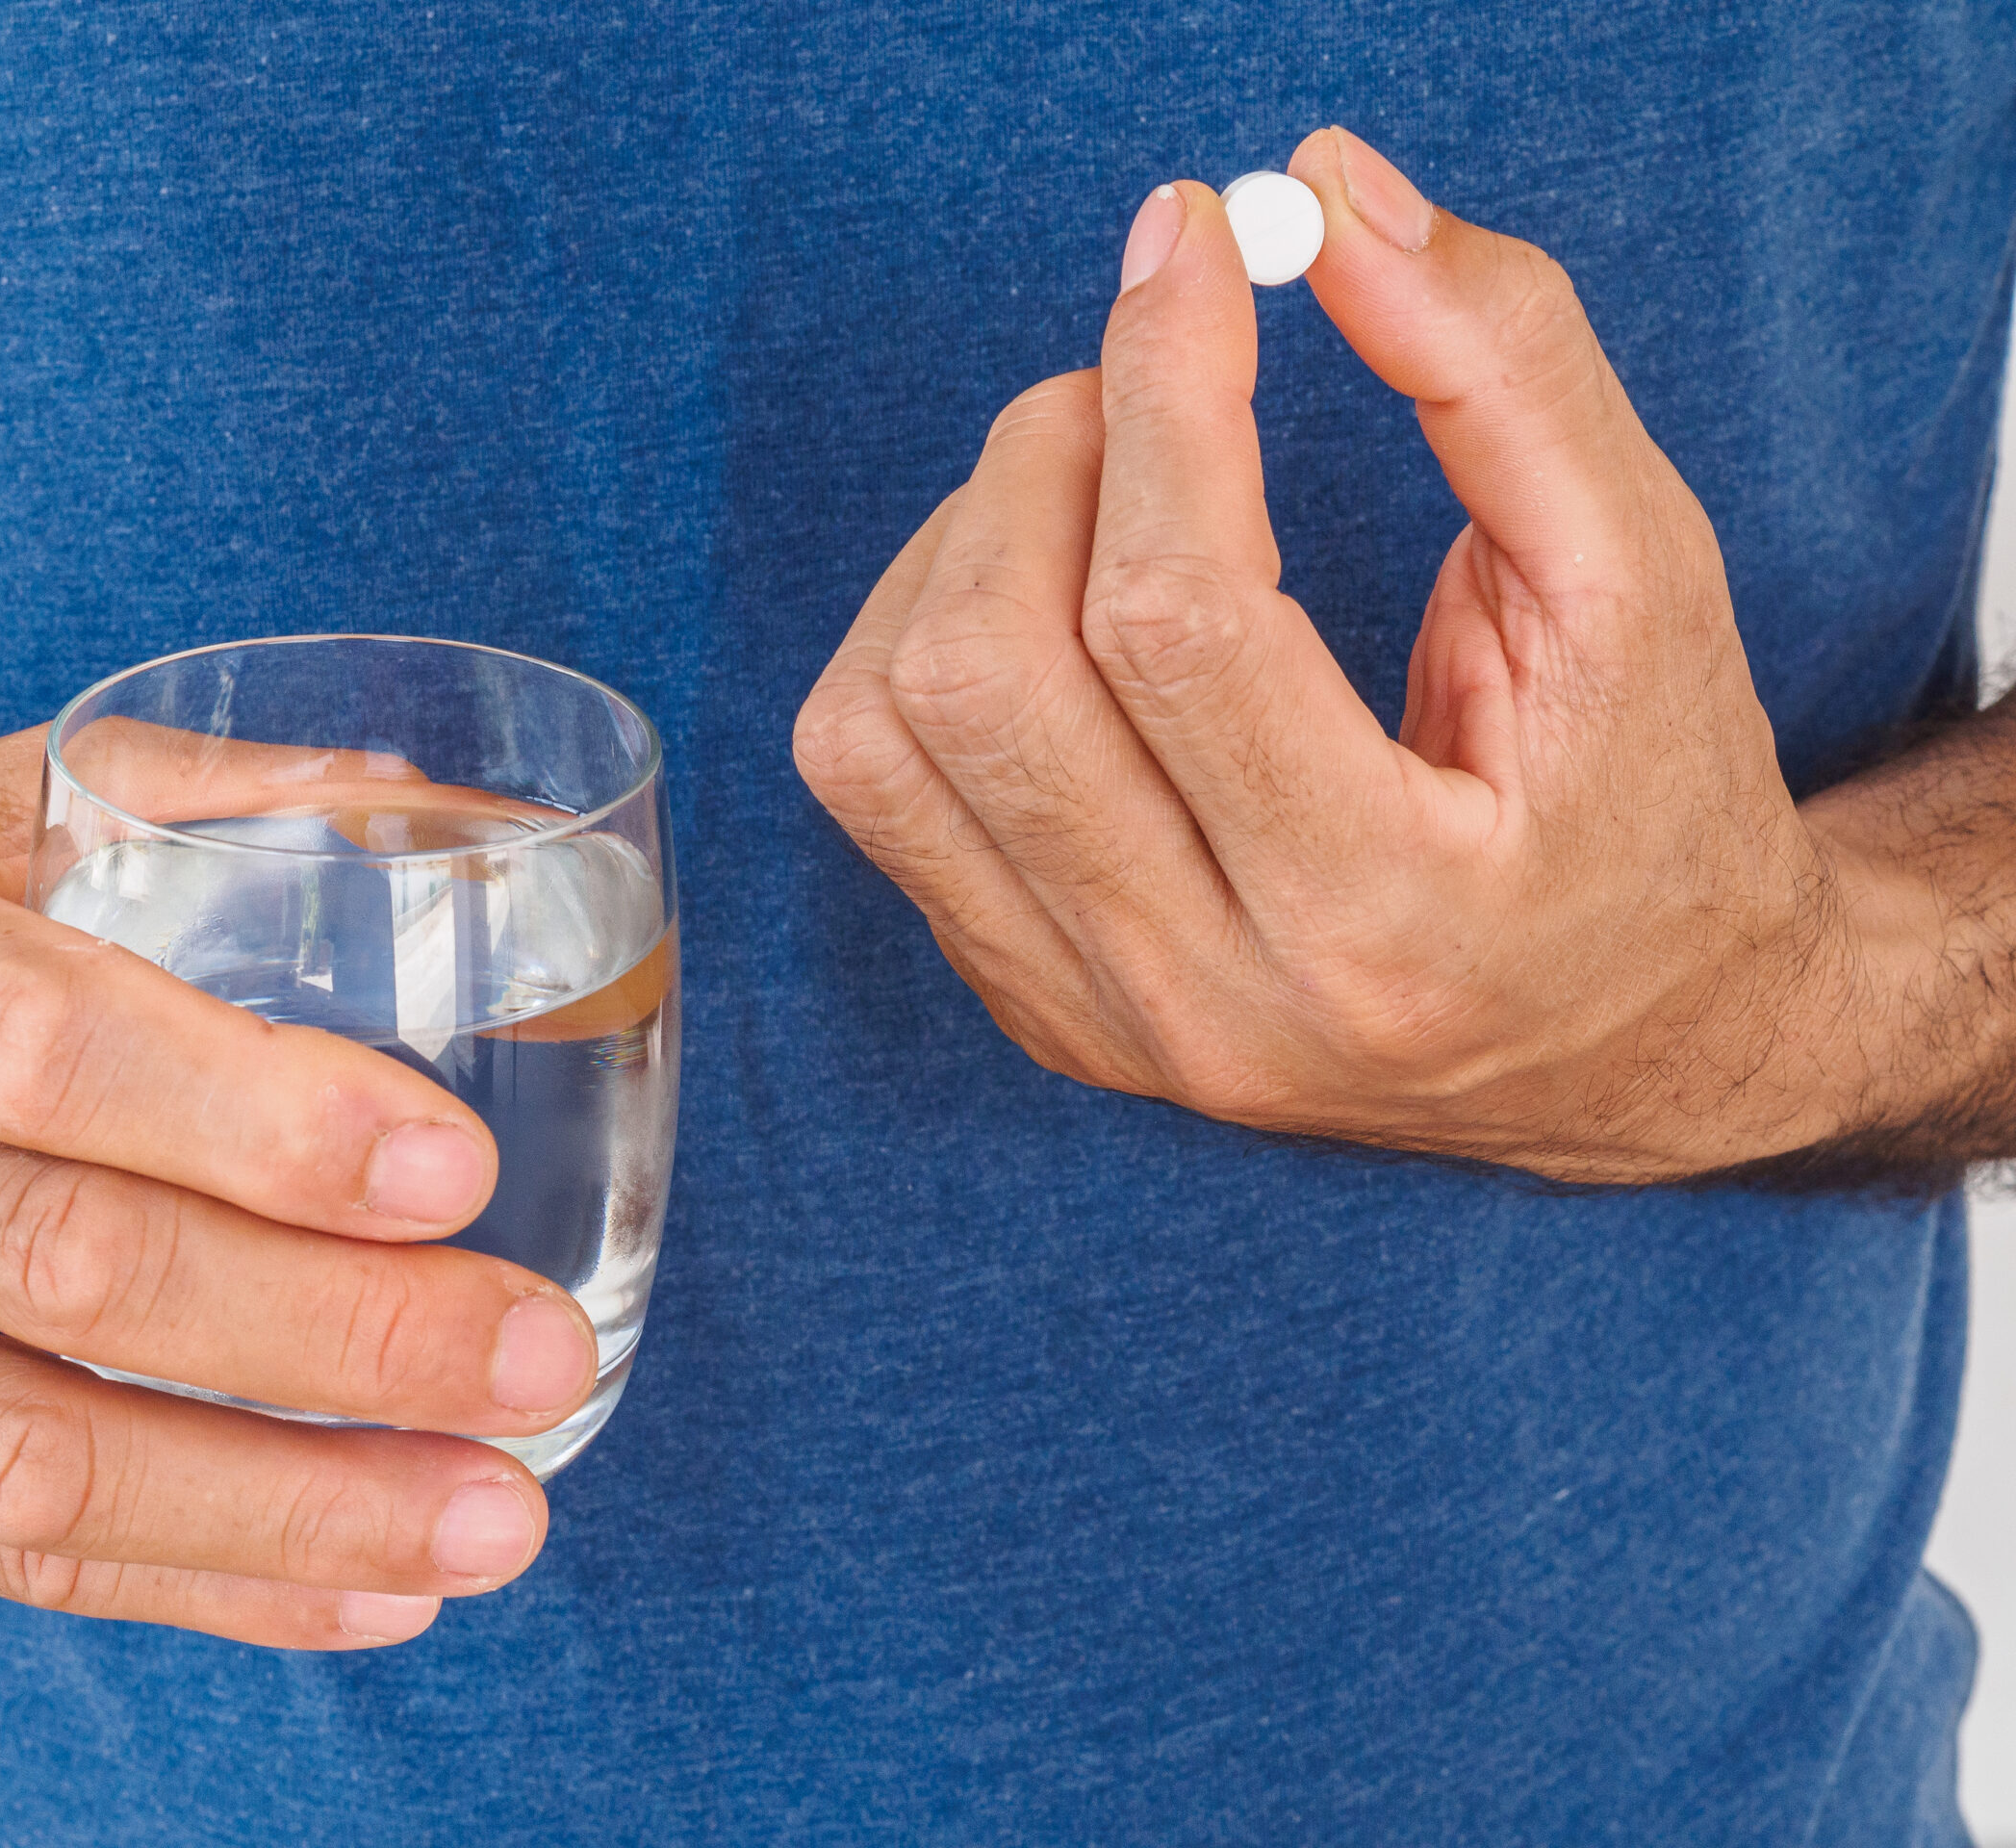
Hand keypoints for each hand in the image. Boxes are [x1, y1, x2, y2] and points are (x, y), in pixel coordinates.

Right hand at [0, 731, 598, 1646]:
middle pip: (68, 1272)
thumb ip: (175, 793)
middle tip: (536, 1357)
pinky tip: (376, 1591)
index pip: (40, 1049)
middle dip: (332, 1334)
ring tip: (498, 1519)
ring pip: (39, 1467)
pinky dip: (209, 1588)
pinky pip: (7, 1568)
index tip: (452, 1167)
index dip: (254, 1119)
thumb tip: (428, 803)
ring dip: (296, 1509)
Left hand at [795, 127, 1869, 1182]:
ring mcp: (1103, 1024)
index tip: (1193, 246)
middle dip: (1045, 457)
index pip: (1180, 619)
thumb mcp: (1642, 579)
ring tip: (1087, 489)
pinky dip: (921, 644)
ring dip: (958, 546)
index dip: (1163, 387)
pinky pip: (879, 792)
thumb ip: (1506, 370)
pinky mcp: (1039, 1009)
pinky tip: (1042, 604)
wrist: (1632, 1043)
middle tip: (1139, 377)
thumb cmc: (1647, 808)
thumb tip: (1325, 192)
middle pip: (992, 679)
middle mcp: (1216, 1006)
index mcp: (1390, 921)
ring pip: (886, 737)